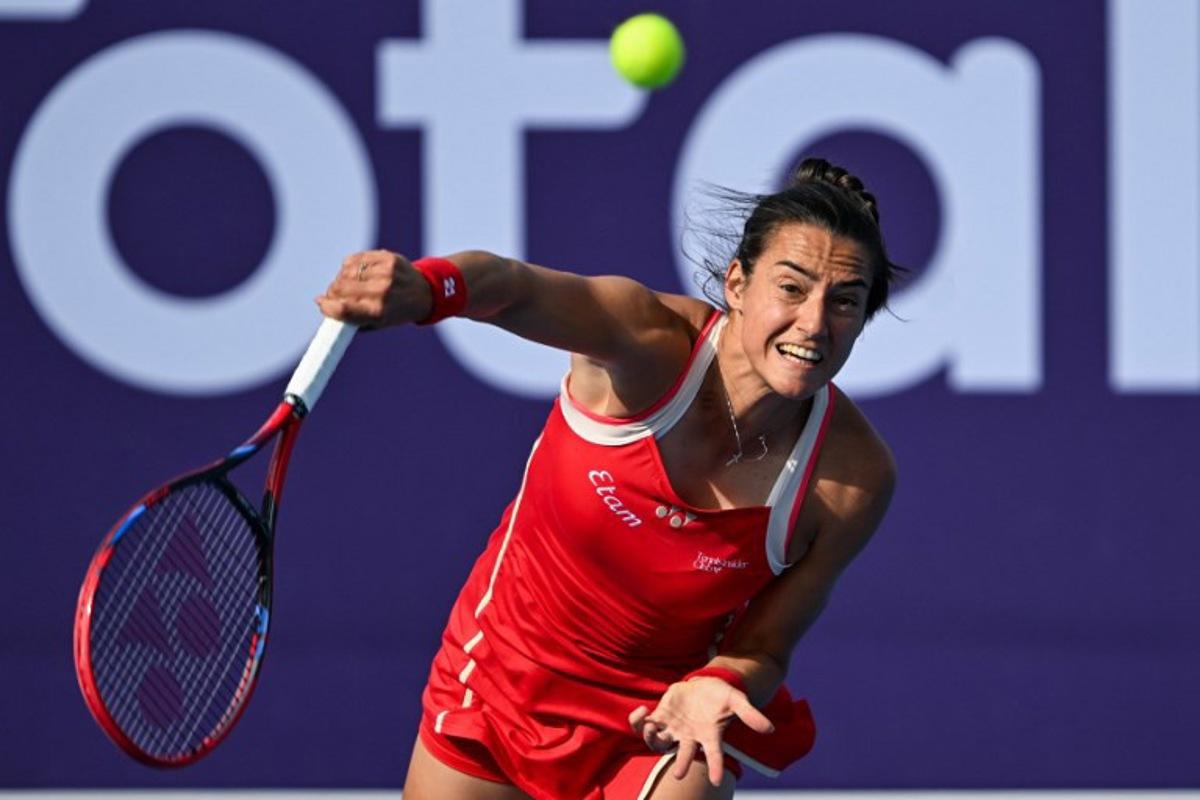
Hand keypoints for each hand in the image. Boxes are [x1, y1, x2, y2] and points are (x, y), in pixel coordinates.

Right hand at [315, 250, 432, 328]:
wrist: (425, 292)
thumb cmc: (396, 311)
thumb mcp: (377, 323)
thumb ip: (350, 317)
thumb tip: (321, 303)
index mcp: (379, 312)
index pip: (342, 309)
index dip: (326, 307)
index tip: (322, 304)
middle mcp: (382, 291)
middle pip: (339, 288)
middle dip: (332, 293)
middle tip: (334, 296)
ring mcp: (384, 272)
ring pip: (344, 272)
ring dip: (341, 279)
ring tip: (348, 285)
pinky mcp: (385, 257)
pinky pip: (354, 260)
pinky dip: (350, 267)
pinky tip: (357, 274)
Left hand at [628, 677, 773, 786]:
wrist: (704, 686)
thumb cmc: (721, 697)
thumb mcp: (737, 701)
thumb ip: (750, 715)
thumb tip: (770, 729)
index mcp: (708, 736)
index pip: (714, 755)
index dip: (715, 767)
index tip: (715, 780)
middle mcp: (689, 737)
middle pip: (683, 755)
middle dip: (681, 764)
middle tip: (680, 774)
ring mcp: (673, 728)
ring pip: (658, 742)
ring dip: (651, 738)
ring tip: (651, 726)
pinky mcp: (660, 716)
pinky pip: (644, 724)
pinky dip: (638, 721)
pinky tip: (640, 710)